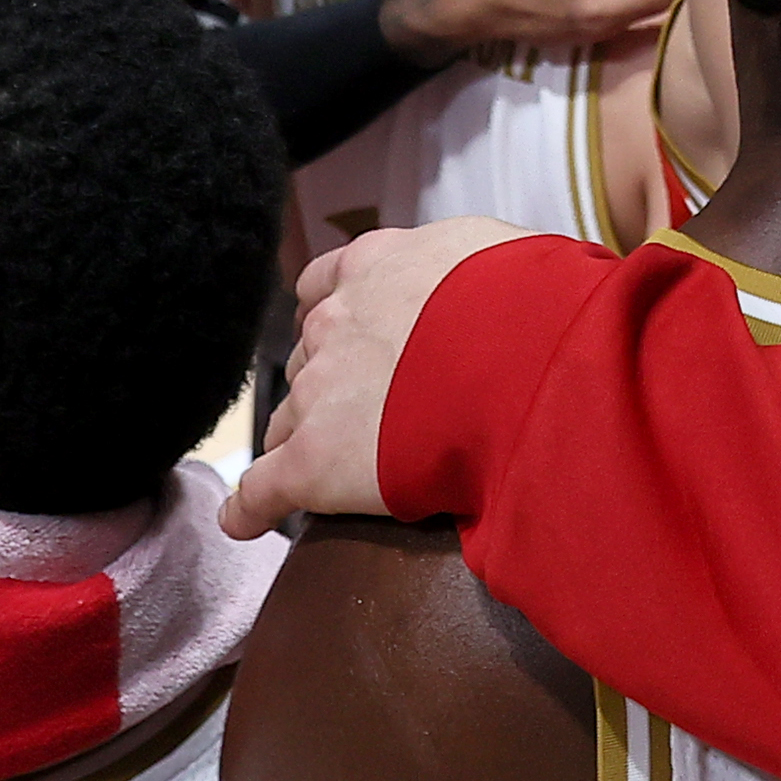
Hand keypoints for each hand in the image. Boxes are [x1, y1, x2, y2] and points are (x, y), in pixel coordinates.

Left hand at [222, 219, 527, 537]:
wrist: (525, 363)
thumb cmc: (535, 308)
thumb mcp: (501, 257)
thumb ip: (473, 271)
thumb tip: (497, 288)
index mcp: (374, 266)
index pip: (327, 290)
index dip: (338, 323)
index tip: (350, 343)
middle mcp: (334, 322)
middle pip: (310, 360)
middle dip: (331, 385)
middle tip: (370, 416)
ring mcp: (318, 393)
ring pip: (289, 423)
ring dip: (306, 441)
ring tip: (329, 472)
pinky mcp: (314, 462)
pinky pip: (265, 489)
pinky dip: (254, 507)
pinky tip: (245, 523)